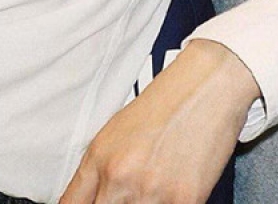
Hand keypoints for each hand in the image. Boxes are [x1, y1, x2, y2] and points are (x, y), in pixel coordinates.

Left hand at [59, 39, 259, 203]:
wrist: (205, 86)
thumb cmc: (165, 104)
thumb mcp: (117, 132)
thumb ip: (100, 171)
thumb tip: (96, 196)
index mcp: (98, 158)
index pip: (72, 203)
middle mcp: (119, 177)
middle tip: (127, 195)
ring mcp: (150, 192)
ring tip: (153, 186)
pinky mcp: (184, 201)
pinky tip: (170, 191)